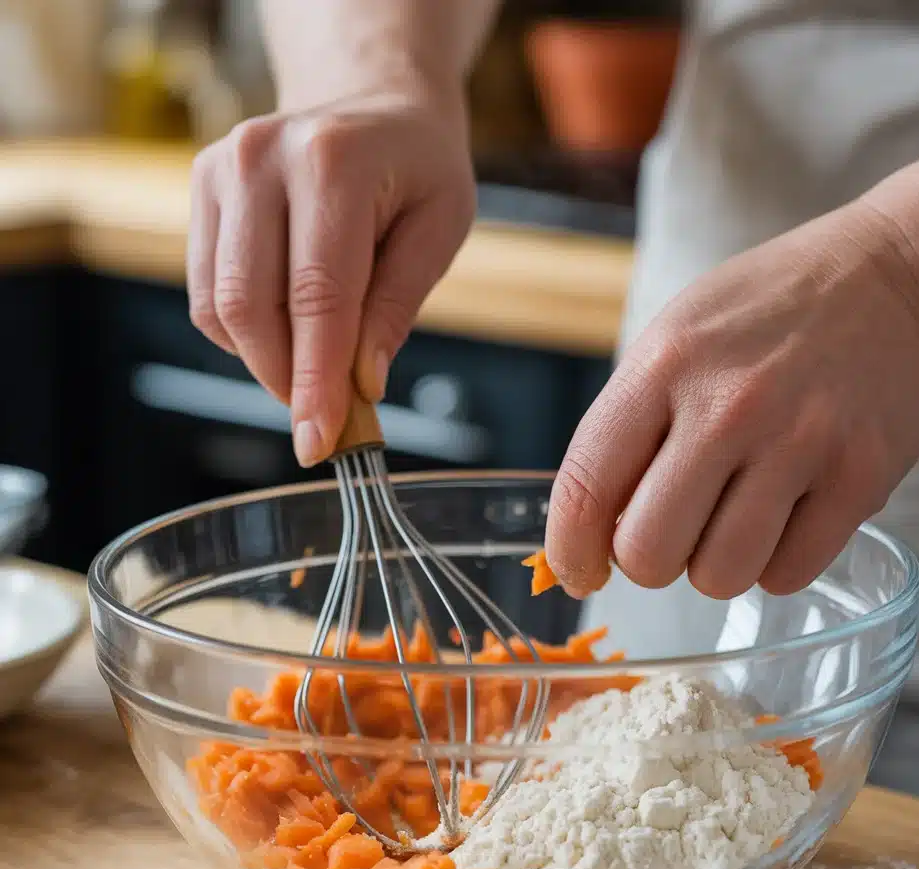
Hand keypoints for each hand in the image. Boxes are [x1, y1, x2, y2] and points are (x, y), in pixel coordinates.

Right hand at [187, 94, 474, 465]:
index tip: (319, 441)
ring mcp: (219, 170)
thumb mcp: (440, 229)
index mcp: (333, 164)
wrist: (373, 99)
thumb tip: (361, 384)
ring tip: (316, 366)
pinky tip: (289, 327)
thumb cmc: (417, 166)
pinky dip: (245, 333)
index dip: (316, 380)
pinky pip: (208, 292)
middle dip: (286, 380)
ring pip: (221, 307)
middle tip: (325, 418)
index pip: (317, 298)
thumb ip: (396, 306)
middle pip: (252, 307)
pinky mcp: (201, 190)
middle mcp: (260, 159)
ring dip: (265, 361)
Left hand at [545, 204, 918, 599]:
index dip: (570, 551)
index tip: (580, 570)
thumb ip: (624, 431)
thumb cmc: (759, 320)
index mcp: (663, 368)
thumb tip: (587, 533)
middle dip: (649, 560)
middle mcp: (728, 407)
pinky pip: (787, 574)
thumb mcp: (670, 343)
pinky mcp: (861, 478)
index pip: (586, 490)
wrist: (886, 282)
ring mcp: (800, 443)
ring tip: (733, 517)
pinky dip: (776, 563)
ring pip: (720, 576)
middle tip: (672, 531)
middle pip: (649, 554)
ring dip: (715, 565)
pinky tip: (784, 516)